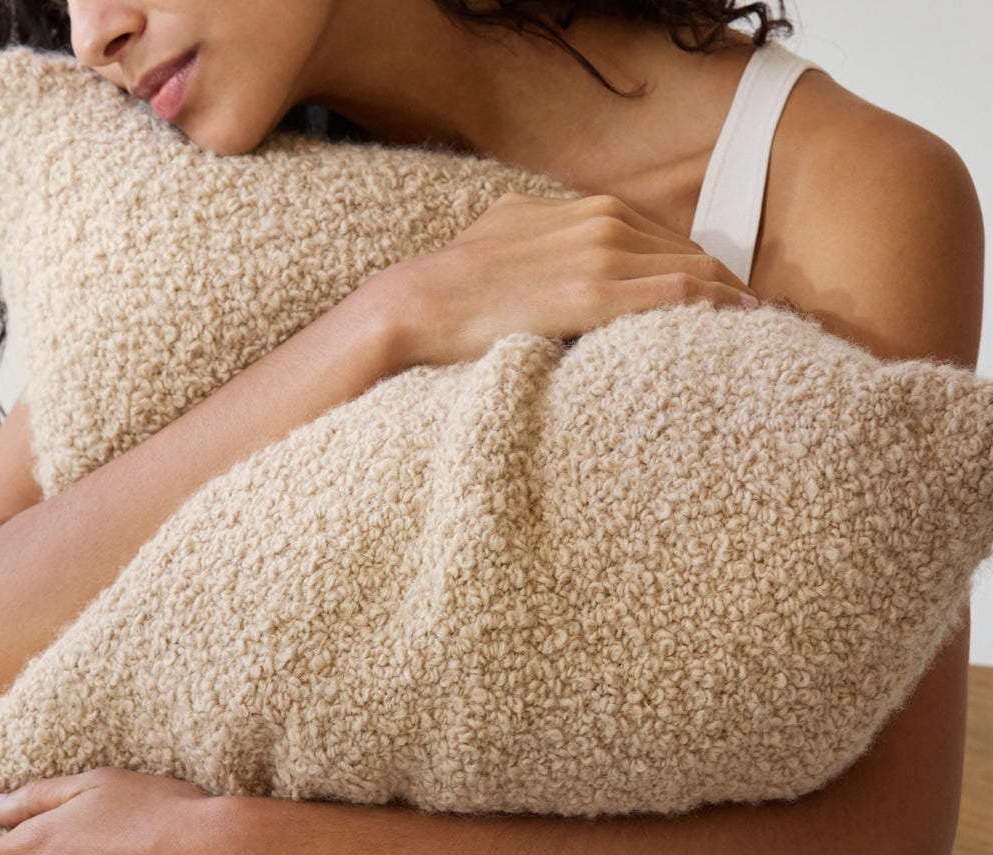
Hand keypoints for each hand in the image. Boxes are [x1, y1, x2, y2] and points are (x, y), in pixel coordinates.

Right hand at [384, 191, 758, 367]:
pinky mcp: (594, 295)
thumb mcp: (505, 238)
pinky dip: (715, 305)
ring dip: (727, 296)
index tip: (722, 292)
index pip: (660, 235)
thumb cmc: (454, 287)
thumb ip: (546, 239)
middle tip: (756, 314)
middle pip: (685, 250)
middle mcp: (599, 221)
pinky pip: (675, 293)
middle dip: (724, 281)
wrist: (419, 305)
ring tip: (757, 325)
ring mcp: (599, 256)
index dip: (697, 264)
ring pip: (690, 269)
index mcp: (581, 208)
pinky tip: (740, 322)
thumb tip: (557, 257)